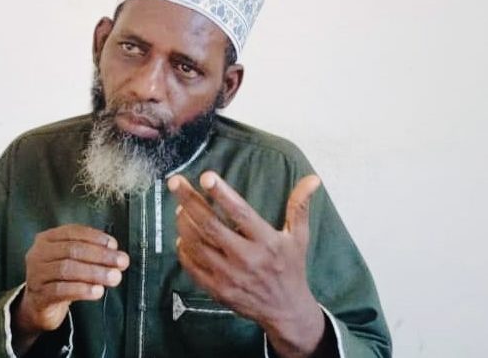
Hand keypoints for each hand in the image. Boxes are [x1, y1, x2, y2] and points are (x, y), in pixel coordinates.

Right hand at [12, 224, 129, 353]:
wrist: (38, 305)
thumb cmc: (59, 278)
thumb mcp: (72, 260)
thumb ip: (91, 254)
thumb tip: (116, 254)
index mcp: (47, 239)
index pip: (73, 232)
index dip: (96, 237)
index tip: (114, 245)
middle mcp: (39, 253)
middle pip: (72, 250)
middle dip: (100, 255)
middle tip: (120, 262)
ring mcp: (36, 274)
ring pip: (67, 269)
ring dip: (95, 272)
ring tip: (114, 277)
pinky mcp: (39, 295)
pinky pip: (61, 290)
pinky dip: (82, 290)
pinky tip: (97, 291)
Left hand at [168, 171, 324, 356]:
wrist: (286, 310)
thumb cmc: (291, 268)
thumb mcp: (299, 237)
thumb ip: (300, 206)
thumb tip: (312, 179)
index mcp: (266, 242)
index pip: (240, 213)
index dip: (222, 194)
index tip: (206, 176)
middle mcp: (246, 258)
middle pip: (210, 225)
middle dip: (189, 201)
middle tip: (174, 182)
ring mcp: (229, 275)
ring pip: (197, 244)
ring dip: (183, 222)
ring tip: (179, 206)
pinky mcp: (217, 289)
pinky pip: (192, 265)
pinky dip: (183, 248)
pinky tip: (182, 235)